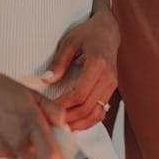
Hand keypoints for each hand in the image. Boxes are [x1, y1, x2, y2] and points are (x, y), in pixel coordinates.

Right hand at [0, 61, 66, 158]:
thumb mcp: (30, 92)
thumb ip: (52, 110)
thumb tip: (63, 125)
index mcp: (31, 123)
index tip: (63, 158)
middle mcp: (17, 141)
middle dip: (43, 157)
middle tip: (41, 139)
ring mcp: (1, 149)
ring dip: (24, 148)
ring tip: (14, 124)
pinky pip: (6, 153)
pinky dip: (8, 144)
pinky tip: (0, 126)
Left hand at [42, 7, 119, 129]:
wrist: (107, 31)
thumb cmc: (87, 34)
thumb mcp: (69, 42)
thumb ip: (58, 62)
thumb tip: (46, 80)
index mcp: (97, 64)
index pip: (79, 94)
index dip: (63, 105)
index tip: (48, 108)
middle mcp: (108, 77)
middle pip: (88, 107)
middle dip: (69, 118)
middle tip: (51, 121)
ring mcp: (112, 85)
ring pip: (97, 113)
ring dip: (80, 123)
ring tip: (62, 127)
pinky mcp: (111, 89)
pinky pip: (102, 111)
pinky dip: (89, 120)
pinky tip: (75, 122)